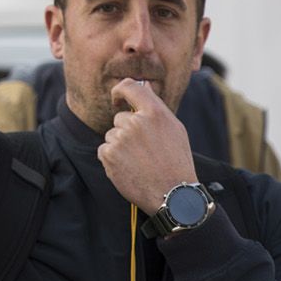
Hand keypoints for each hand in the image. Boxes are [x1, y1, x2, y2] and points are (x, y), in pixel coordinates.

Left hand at [97, 78, 197, 213]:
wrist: (173, 194)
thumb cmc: (176, 162)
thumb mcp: (175, 129)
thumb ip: (156, 107)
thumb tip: (144, 87)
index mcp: (154, 113)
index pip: (129, 86)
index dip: (120, 91)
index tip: (118, 99)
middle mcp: (136, 123)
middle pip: (120, 118)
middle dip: (127, 131)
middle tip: (144, 150)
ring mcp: (121, 139)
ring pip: (112, 135)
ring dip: (120, 146)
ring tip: (139, 161)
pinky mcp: (109, 155)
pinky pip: (104, 150)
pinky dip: (112, 159)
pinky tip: (129, 168)